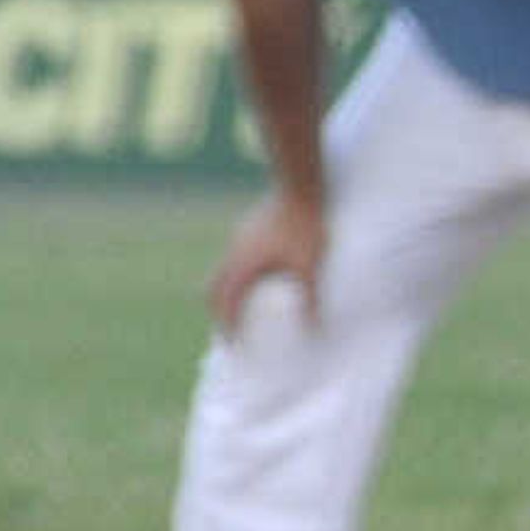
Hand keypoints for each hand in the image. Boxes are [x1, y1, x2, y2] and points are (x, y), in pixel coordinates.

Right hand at [208, 189, 325, 335]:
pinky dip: (239, 274)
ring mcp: (240, 237)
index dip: (228, 326)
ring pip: (225, 270)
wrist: (301, 185)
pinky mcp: (250, 227)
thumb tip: (314, 328)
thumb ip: (310, 299)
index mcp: (243, 266)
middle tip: (231, 329)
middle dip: (220, 311)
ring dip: (229, 291)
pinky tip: (259, 275)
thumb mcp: (309, 267)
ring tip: (244, 306)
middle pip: (214, 287)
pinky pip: (237, 257)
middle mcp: (235, 252)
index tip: (234, 345)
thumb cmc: (305, 226)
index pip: (225, 302)